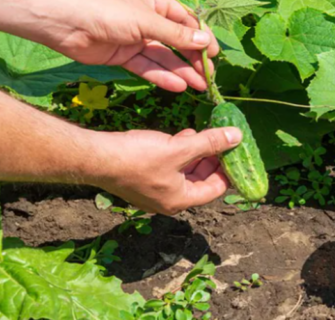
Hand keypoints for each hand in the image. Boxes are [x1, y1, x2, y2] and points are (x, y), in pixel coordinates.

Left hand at [48, 0, 219, 92]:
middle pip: (177, 43)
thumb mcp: (147, 21)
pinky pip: (147, 68)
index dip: (201, 38)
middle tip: (210, 77)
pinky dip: (162, 77)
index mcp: (156, 4)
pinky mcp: (124, 57)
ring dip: (182, 72)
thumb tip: (205, 42)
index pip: (186, 22)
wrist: (66, 21)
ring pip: (164, 58)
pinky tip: (178, 87)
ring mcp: (136, 40)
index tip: (215, 54)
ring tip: (201, 87)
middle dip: (194, 59)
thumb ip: (175, 35)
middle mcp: (148, 22)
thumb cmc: (108, 11)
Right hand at [91, 127, 241, 214]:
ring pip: (184, 172)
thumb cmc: (138, 158)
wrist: (97, 158)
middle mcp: (168, 201)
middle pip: (200, 181)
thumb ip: (209, 143)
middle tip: (222, 139)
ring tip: (203, 133)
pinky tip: (181, 135)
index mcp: (181, 200)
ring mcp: (154, 191)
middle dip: (212, 159)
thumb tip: (237, 136)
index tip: (235, 151)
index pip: (215, 189)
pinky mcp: (142, 179)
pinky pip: (169, 168)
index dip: (228, 169)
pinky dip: (178, 153)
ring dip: (195, 153)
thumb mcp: (180, 148)